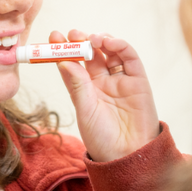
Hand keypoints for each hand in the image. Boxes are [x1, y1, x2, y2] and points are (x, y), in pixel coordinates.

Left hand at [49, 29, 158, 162]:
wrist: (128, 156)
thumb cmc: (102, 138)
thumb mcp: (84, 110)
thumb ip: (77, 85)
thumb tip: (64, 61)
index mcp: (85, 89)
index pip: (72, 64)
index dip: (63, 50)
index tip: (54, 36)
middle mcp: (102, 82)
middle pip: (91, 54)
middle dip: (81, 41)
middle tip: (72, 34)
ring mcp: (120, 79)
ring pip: (110, 52)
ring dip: (101, 40)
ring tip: (91, 38)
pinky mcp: (138, 80)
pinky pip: (130, 58)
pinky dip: (120, 46)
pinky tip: (109, 42)